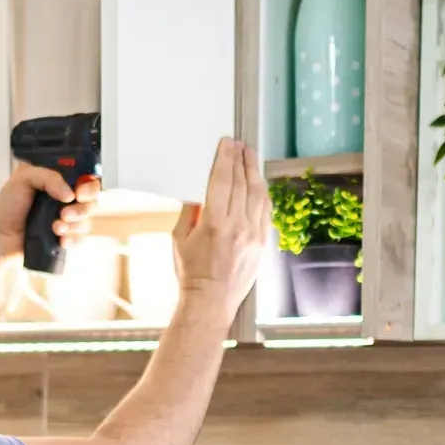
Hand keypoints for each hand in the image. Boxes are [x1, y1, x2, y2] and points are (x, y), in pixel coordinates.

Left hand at [0, 164, 96, 255]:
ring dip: (74, 225)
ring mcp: (65, 219)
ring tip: (55, 228)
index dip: (89, 186)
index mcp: (58, 181)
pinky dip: (72, 239)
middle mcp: (64, 199)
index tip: (80, 193)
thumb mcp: (24, 178)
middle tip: (65, 213)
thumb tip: (69, 194)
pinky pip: (79, 239)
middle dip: (82, 209)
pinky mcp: (63, 237)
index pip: (85, 179)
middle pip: (91, 201)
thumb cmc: (7, 205)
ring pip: (86, 221)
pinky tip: (60, 240)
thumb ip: (49, 177)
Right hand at [172, 139, 268, 322]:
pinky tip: (258, 183)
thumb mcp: (179, 238)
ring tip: (250, 156)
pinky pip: (265, 211)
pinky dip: (262, 193)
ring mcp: (253, 235)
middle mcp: (237, 227)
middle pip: (241, 183)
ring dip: (254, 172)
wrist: (210, 301)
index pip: (222, 181)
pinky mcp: (262, 243)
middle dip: (240, 160)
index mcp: (213, 224)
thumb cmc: (191, 272)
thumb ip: (190, 212)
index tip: (226, 143)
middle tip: (239, 144)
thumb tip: (200, 191)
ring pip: (258, 194)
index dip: (225, 159)